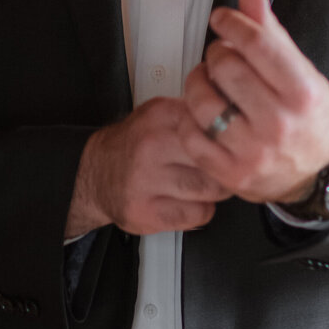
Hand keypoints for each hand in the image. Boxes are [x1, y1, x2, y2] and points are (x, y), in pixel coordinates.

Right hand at [66, 98, 229, 237]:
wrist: (95, 174)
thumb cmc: (135, 145)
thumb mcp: (160, 114)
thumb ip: (194, 113)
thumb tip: (234, 117)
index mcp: (161, 116)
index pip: (215, 124)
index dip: (230, 137)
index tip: (233, 143)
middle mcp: (152, 146)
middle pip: (216, 158)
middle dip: (226, 167)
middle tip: (223, 168)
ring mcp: (147, 181)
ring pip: (210, 190)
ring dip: (215, 191)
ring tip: (204, 185)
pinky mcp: (146, 212)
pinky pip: (196, 215)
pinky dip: (200, 211)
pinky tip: (189, 201)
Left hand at [179, 0, 328, 206]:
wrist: (320, 173)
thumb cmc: (310, 119)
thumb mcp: (303, 71)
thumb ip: (272, 32)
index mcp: (302, 93)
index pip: (257, 43)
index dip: (232, 22)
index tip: (222, 18)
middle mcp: (279, 123)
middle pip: (226, 68)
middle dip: (217, 52)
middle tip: (221, 55)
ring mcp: (254, 151)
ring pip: (202, 102)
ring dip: (197, 82)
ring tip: (208, 80)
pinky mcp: (231, 173)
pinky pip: (192, 136)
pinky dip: (190, 118)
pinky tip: (203, 111)